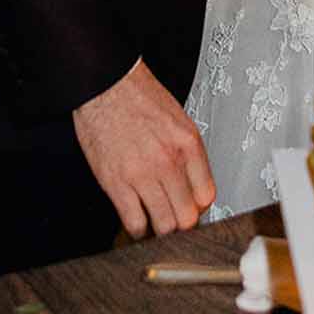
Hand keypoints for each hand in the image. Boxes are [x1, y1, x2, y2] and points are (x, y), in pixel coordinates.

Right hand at [72, 61, 214, 237]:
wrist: (106, 84)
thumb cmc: (138, 97)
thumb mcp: (177, 118)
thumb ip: (188, 153)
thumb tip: (193, 186)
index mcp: (187, 142)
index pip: (207, 196)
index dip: (199, 207)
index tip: (191, 209)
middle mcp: (168, 160)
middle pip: (187, 217)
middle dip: (181, 224)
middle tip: (173, 219)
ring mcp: (143, 174)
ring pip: (164, 226)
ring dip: (160, 230)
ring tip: (155, 223)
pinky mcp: (116, 183)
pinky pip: (134, 223)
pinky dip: (137, 230)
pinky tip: (137, 220)